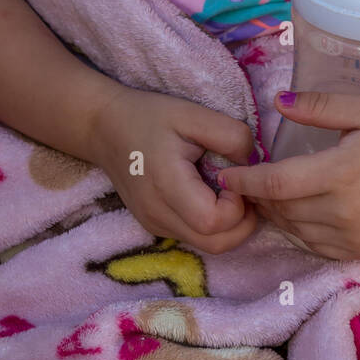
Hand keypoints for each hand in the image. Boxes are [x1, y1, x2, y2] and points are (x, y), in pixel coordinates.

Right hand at [88, 83, 257, 254]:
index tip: (235, 177)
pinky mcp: (155, 226)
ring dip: (229, 226)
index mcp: (166, 185)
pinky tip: (212, 197)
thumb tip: (254, 163)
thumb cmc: (150, 116)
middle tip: (243, 190)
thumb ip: (230, 136)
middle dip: (242, 223)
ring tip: (229, 192)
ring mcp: (154, 225)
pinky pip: (194, 238)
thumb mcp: (193, 114)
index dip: (237, 205)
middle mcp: (158, 214)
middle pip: (215, 244)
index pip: (213, 221)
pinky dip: (212, 226)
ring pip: (207, 246)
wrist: (104, 127)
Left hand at [218, 91, 359, 260]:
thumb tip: (276, 102)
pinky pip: (315, 247)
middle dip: (257, 196)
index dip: (245, 180)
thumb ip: (320, 107)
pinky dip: (298, 231)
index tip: (226, 173)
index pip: (277, 184)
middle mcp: (345, 212)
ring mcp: (355, 238)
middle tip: (245, 180)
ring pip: (295, 231)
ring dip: (275, 214)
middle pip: (281, 210)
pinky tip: (296, 213)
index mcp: (342, 173)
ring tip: (266, 195)